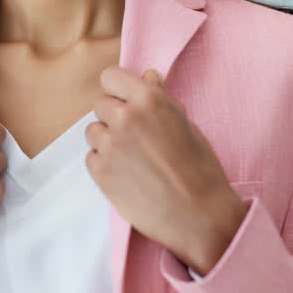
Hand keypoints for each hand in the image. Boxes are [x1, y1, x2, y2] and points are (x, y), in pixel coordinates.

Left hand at [84, 67, 247, 275]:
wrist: (199, 215)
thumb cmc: (200, 169)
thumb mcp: (186, 125)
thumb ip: (160, 99)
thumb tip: (147, 77)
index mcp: (148, 99)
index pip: (110, 77)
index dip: (119, 90)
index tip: (127, 101)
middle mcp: (124, 117)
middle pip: (100, 104)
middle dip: (114, 116)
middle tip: (136, 136)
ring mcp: (109, 144)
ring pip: (93, 131)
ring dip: (107, 140)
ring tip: (132, 158)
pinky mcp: (99, 170)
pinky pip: (91, 156)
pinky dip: (104, 163)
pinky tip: (126, 174)